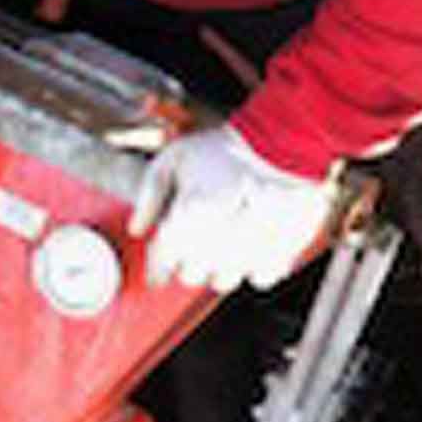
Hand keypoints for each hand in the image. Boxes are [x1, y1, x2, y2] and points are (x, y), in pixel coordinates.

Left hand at [128, 124, 336, 291]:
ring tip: (224, 240)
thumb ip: (149, 195)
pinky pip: (259, 278)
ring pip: (222, 281)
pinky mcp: (281, 253)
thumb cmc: (225, 148)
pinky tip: (251, 247)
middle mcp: (219, 239)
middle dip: (188, 261)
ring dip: (218, 267)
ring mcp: (251, 249)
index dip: (157, 266)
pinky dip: (253, 267)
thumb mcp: (174, 158)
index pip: (164, 262)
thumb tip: (137, 229)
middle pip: (191, 275)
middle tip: (195, 241)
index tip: (159, 267)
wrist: (284, 141)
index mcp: (190, 215)